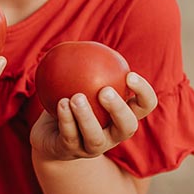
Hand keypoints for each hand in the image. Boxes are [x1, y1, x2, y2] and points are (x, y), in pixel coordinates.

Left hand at [31, 71, 158, 161]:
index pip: (144, 106)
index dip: (143, 93)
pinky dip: (66, 120)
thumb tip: (87, 41)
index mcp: (123, 116)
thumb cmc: (71, 101)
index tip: (129, 75)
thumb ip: (88, 66)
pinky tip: (61, 104)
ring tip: (76, 97)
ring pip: (95, 138)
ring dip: (86, 117)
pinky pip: (69, 137)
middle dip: (119, 110)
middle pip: (127, 127)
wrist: (49, 135)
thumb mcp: (81, 82)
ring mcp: (92, 148)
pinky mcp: (70, 152)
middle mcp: (113, 135)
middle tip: (105, 91)